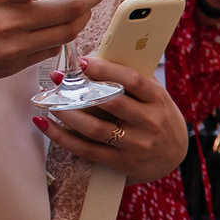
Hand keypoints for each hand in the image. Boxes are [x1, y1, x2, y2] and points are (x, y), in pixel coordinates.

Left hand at [39, 59, 189, 181]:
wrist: (173, 158)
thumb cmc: (159, 119)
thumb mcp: (157, 98)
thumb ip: (134, 81)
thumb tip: (98, 57)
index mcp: (158, 100)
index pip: (132, 80)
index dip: (105, 69)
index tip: (81, 61)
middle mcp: (149, 122)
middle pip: (111, 103)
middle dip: (81, 88)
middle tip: (58, 78)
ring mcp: (135, 144)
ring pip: (94, 128)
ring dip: (67, 113)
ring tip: (50, 102)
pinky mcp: (121, 162)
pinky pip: (85, 149)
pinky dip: (61, 137)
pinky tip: (45, 124)